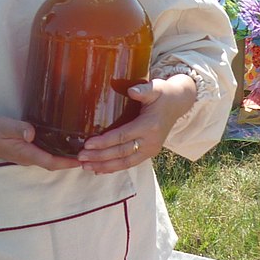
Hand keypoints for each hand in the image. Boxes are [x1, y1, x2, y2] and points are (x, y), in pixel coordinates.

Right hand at [0, 116, 81, 169]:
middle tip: (90, 153)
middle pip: (54, 163)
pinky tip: (63, 141)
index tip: (84, 159)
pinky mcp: (24, 149)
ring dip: (65, 156)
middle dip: (71, 161)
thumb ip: (18, 129)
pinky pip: (44, 153)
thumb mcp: (3, 126)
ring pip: (50, 158)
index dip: (69, 162)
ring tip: (81, 147)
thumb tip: (32, 132)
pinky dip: (56, 150)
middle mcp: (28, 157)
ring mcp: (26, 155)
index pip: (52, 162)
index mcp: (26, 154)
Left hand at [75, 76, 196, 173]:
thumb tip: (132, 91)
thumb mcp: (156, 88)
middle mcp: (151, 141)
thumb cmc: (162, 94)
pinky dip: (114, 168)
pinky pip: (130, 164)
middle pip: (121, 152)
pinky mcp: (149, 153)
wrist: (178, 104)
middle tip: (81, 158)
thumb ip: (144, 90)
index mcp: (149, 126)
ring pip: (125, 162)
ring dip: (104, 166)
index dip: (105, 142)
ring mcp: (150, 150)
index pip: (123, 136)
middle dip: (100, 157)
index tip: (87, 144)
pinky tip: (99, 170)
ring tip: (86, 167)